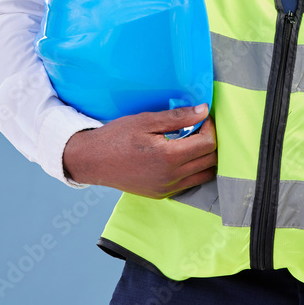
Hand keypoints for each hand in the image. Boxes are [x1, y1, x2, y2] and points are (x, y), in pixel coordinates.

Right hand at [62, 104, 216, 198]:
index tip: (202, 117)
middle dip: (210, 141)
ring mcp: (167, 189)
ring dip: (205, 157)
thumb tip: (203, 110)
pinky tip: (181, 156)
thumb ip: (178, 117)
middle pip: (210, 160)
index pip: (208, 144)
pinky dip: (194, 169)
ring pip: (204, 175)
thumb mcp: (147, 120)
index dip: (210, 127)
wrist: (93, 160)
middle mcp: (171, 177)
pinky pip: (190, 183)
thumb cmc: (117, 137)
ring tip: (191, 142)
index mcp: (169, 157)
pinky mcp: (162, 194)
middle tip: (198, 127)